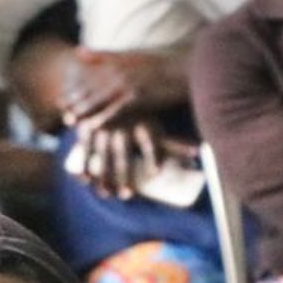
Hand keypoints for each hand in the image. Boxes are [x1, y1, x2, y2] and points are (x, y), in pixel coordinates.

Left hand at [59, 49, 188, 127]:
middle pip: (88, 90)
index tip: (58, 99)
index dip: (71, 90)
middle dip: (72, 102)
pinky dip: (103, 119)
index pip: (85, 78)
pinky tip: (93, 127)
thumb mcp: (128, 55)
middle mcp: (117, 73)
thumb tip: (76, 51)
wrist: (186, 70)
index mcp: (113, 64)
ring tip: (70, 121)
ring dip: (83, 112)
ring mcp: (126, 86)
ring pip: (98, 101)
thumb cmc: (159, 64)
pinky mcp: (137, 98)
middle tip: (59, 113)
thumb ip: (102, 55)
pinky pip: (115, 111)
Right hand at [72, 116, 195, 199]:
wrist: (105, 86)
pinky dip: (84, 164)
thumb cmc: (139, 111)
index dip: (152, 157)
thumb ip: (175, 143)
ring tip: (106, 194)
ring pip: (102, 156)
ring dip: (103, 177)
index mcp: (143, 123)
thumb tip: (198, 155)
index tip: (154, 174)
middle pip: (122, 155)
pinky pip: (85, 150)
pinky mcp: (87, 129)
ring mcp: (103, 128)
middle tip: (127, 196)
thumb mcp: (156, 124)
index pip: (150, 143)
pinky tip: (85, 180)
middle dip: (123, 176)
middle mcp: (123, 126)